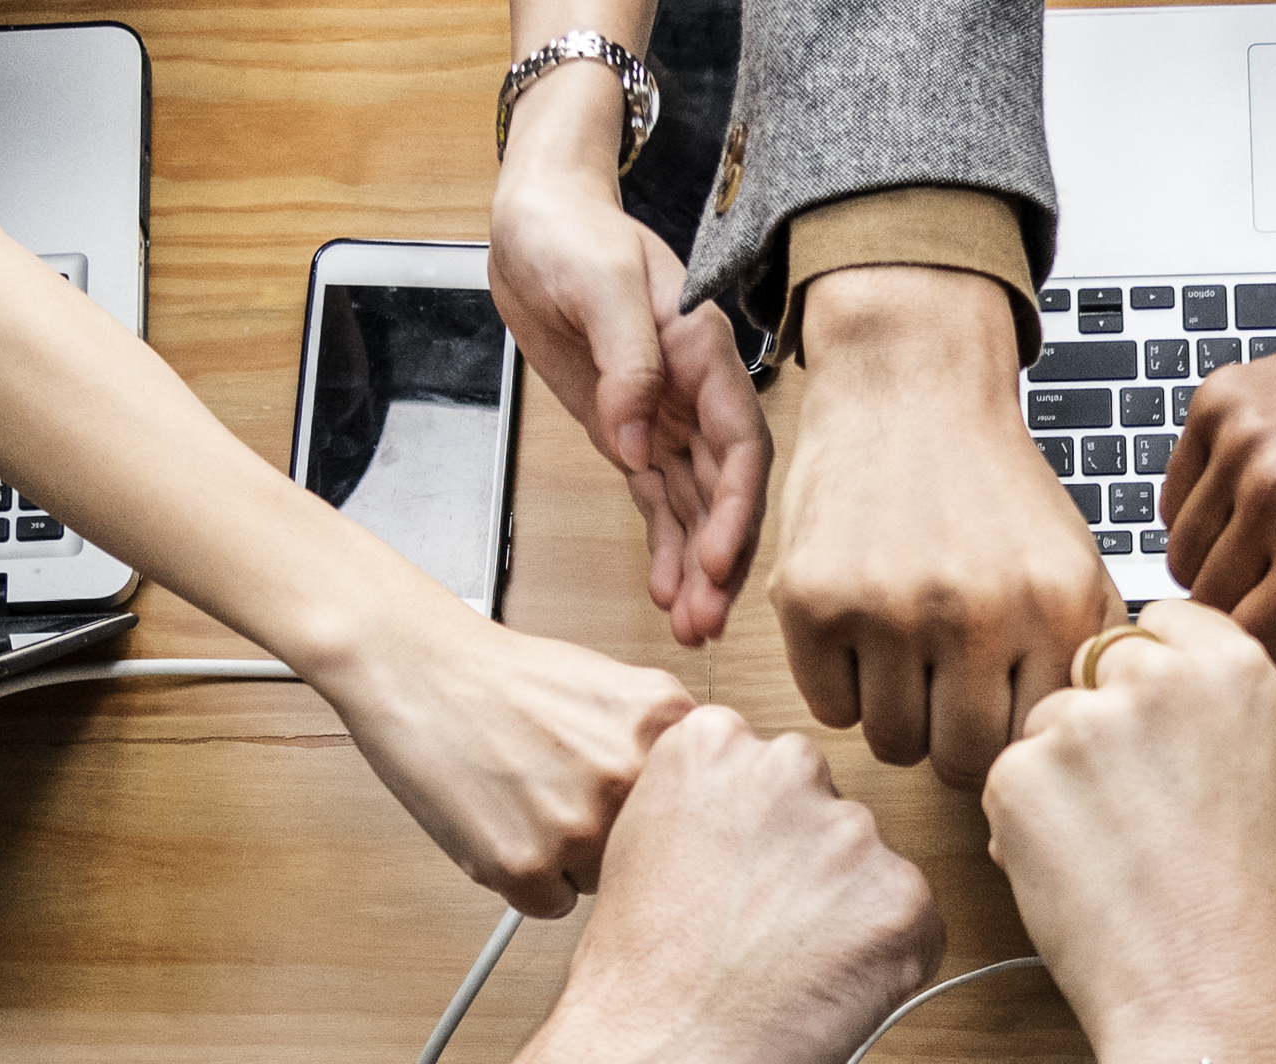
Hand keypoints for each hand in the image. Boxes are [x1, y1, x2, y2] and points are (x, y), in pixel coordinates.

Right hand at [311, 606, 693, 916]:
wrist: (421, 671)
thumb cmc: (510, 680)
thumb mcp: (619, 688)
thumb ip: (670, 746)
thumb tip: (715, 808)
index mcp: (667, 725)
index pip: (701, 810)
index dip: (664, 813)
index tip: (638, 807)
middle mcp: (630, 775)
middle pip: (656, 853)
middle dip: (618, 837)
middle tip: (566, 795)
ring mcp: (579, 826)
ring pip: (604, 884)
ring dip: (572, 860)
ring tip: (529, 800)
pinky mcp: (525, 867)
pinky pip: (551, 905)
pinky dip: (527, 879)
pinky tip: (504, 824)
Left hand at [490, 78, 765, 643]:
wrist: (534, 222)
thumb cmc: (571, 235)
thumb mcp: (600, 284)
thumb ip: (628, 362)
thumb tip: (635, 439)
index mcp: (703, 351)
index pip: (741, 441)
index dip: (737, 507)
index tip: (717, 560)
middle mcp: (696, 392)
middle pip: (725, 490)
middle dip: (722, 558)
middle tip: (706, 621)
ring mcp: (665, 417)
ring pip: (694, 506)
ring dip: (696, 568)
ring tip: (690, 629)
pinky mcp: (631, 432)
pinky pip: (657, 501)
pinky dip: (665, 547)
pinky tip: (668, 595)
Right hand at [521, 704, 948, 1063]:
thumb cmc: (635, 982)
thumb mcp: (642, 848)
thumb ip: (710, 810)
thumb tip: (760, 825)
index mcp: (712, 743)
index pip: (769, 770)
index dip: (755, 839)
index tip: (735, 878)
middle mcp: (787, 769)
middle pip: (825, 811)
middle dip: (807, 869)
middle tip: (760, 933)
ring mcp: (851, 834)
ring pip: (869, 871)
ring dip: (846, 917)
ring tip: (781, 973)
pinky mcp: (902, 900)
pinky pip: (913, 926)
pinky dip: (883, 965)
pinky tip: (819, 993)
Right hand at [767, 266, 1122, 784]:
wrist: (911, 386)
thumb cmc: (992, 485)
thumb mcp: (1072, 560)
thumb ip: (1085, 654)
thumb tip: (1085, 747)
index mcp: (1054, 606)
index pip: (1034, 745)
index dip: (1013, 740)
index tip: (999, 717)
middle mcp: (975, 611)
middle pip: (960, 760)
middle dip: (953, 740)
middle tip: (947, 697)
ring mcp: (887, 608)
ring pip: (891, 743)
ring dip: (897, 715)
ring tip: (906, 658)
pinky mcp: (813, 600)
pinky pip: (829, 709)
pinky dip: (843, 686)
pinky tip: (862, 634)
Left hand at [979, 602, 1275, 1063]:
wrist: (1201, 988)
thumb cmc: (1228, 901)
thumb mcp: (1246, 765)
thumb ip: (1192, 703)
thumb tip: (1123, 675)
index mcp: (1234, 664)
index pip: (1154, 626)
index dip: (1145, 686)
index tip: (1157, 733)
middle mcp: (1159, 675)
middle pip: (1090, 669)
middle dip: (1096, 727)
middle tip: (1136, 809)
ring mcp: (1084, 721)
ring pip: (1042, 726)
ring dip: (1056, 778)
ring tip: (1114, 850)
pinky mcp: (1020, 772)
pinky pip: (1005, 779)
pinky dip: (1024, 824)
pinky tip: (1078, 870)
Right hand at [1161, 291, 1275, 698]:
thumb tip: (1272, 695)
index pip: (1246, 653)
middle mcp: (1269, 492)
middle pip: (1205, 607)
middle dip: (1254, 607)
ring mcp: (1238, 439)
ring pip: (1180, 554)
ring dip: (1227, 560)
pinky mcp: (1220, 400)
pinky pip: (1176, 495)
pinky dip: (1212, 507)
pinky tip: (1270, 492)